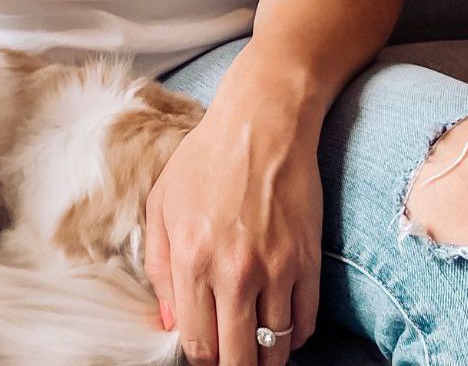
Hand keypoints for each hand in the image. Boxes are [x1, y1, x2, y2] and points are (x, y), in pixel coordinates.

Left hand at [143, 94, 321, 365]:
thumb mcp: (161, 204)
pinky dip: (293, 336)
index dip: (201, 359)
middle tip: (230, 357)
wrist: (261, 125)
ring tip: (254, 348)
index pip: (198, 343)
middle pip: (239, 358)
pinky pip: (305, 324)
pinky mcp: (308, 263)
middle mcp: (235, 273)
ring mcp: (276, 270)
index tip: (204, 355)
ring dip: (264, 356)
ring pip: (275, 349)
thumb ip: (158, 267)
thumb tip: (170, 322)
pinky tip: (280, 326)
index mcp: (192, 259)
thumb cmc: (204, 160)